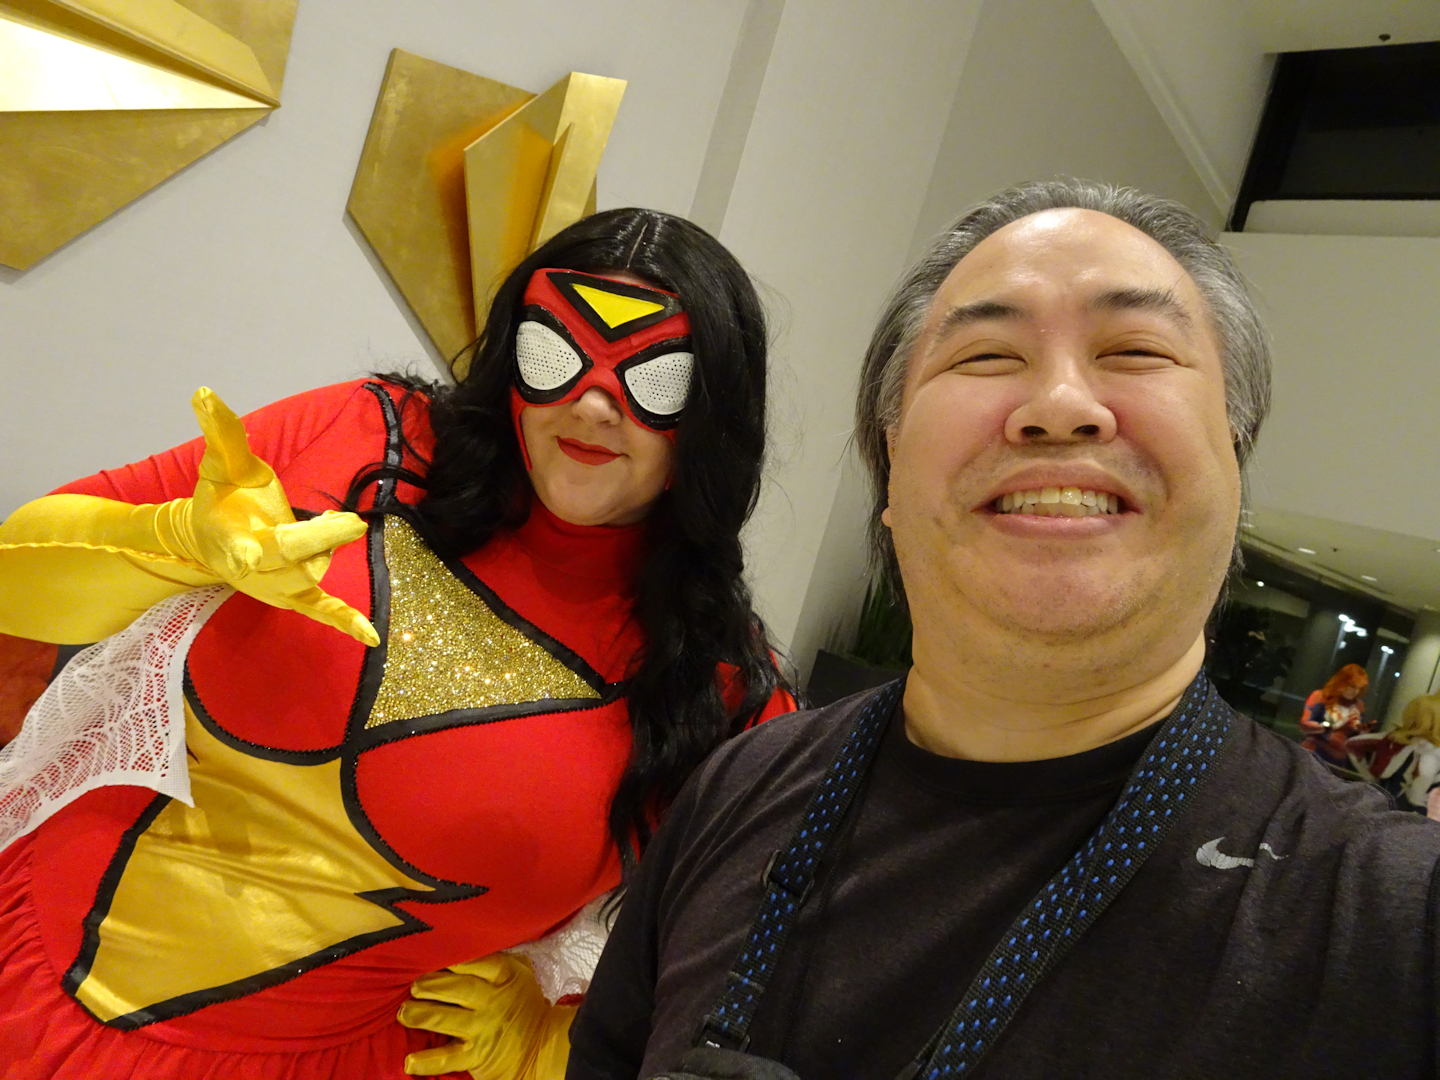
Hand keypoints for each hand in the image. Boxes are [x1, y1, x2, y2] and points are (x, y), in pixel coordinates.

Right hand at [177, 388, 377, 645]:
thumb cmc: (220, 500)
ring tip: (334, 521)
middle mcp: (254, 570)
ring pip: (314, 574)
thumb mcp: (220, 465)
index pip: (247, 545)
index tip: (260, 549)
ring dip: (327, 549)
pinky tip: (372, 635)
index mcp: (232, 538)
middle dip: (321, 539)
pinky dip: (345, 622)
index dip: (258, 548)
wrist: (208, 542)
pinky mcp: (294, 597)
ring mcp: (275, 587)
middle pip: (294, 559)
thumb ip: (221, 435)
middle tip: (351, 520)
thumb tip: (206, 393)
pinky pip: (321, 612)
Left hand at [399, 954, 575, 1079]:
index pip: (476, 961)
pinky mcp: (475, 1057)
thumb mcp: (519, 974)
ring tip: (404, 1012)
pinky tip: (409, 1061)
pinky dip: (427, 1061)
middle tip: (413, 985)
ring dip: (421, 1015)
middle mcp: (492, 1001)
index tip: (431, 954)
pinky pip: (447, 1059)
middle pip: (457, 988)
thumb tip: (466, 938)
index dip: (452, 958)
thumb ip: (496, 958)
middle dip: (430, 985)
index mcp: (504, 976)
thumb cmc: (523, 1004)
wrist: (541, 1047)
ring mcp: (482, 1030)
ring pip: (446, 1020)